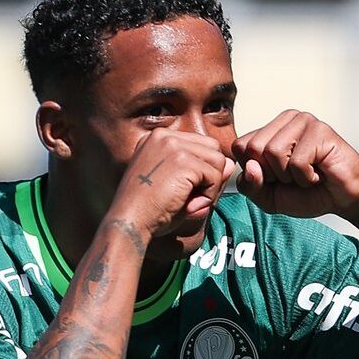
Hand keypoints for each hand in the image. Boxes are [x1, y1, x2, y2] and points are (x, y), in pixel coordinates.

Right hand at [109, 129, 237, 240]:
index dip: (202, 171)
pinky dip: (209, 195)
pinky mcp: (181, 160)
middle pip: (212, 148)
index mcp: (157, 138)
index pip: (199, 145)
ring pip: (218, 161)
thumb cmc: (149, 210)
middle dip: (210, 175)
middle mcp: (164, 135)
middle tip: (191, 198)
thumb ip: (205, 173)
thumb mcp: (178, 187)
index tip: (185, 191)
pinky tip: (189, 205)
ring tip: (190, 201)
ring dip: (211, 186)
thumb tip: (231, 164)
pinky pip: (215, 176)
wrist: (128, 223)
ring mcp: (172, 145)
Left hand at [232, 111, 358, 217]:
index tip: (277, 178)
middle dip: (272, 174)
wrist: (345, 198)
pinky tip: (319, 173)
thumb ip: (250, 186)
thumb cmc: (308, 193)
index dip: (255, 171)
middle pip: (254, 148)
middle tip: (294, 177)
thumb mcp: (269, 197)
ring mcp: (303, 121)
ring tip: (307, 174)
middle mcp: (285, 120)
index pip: (239, 146)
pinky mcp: (319, 130)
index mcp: (270, 130)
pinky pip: (296, 161)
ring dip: (290, 176)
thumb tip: (249, 166)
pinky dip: (306, 178)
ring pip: (273, 152)